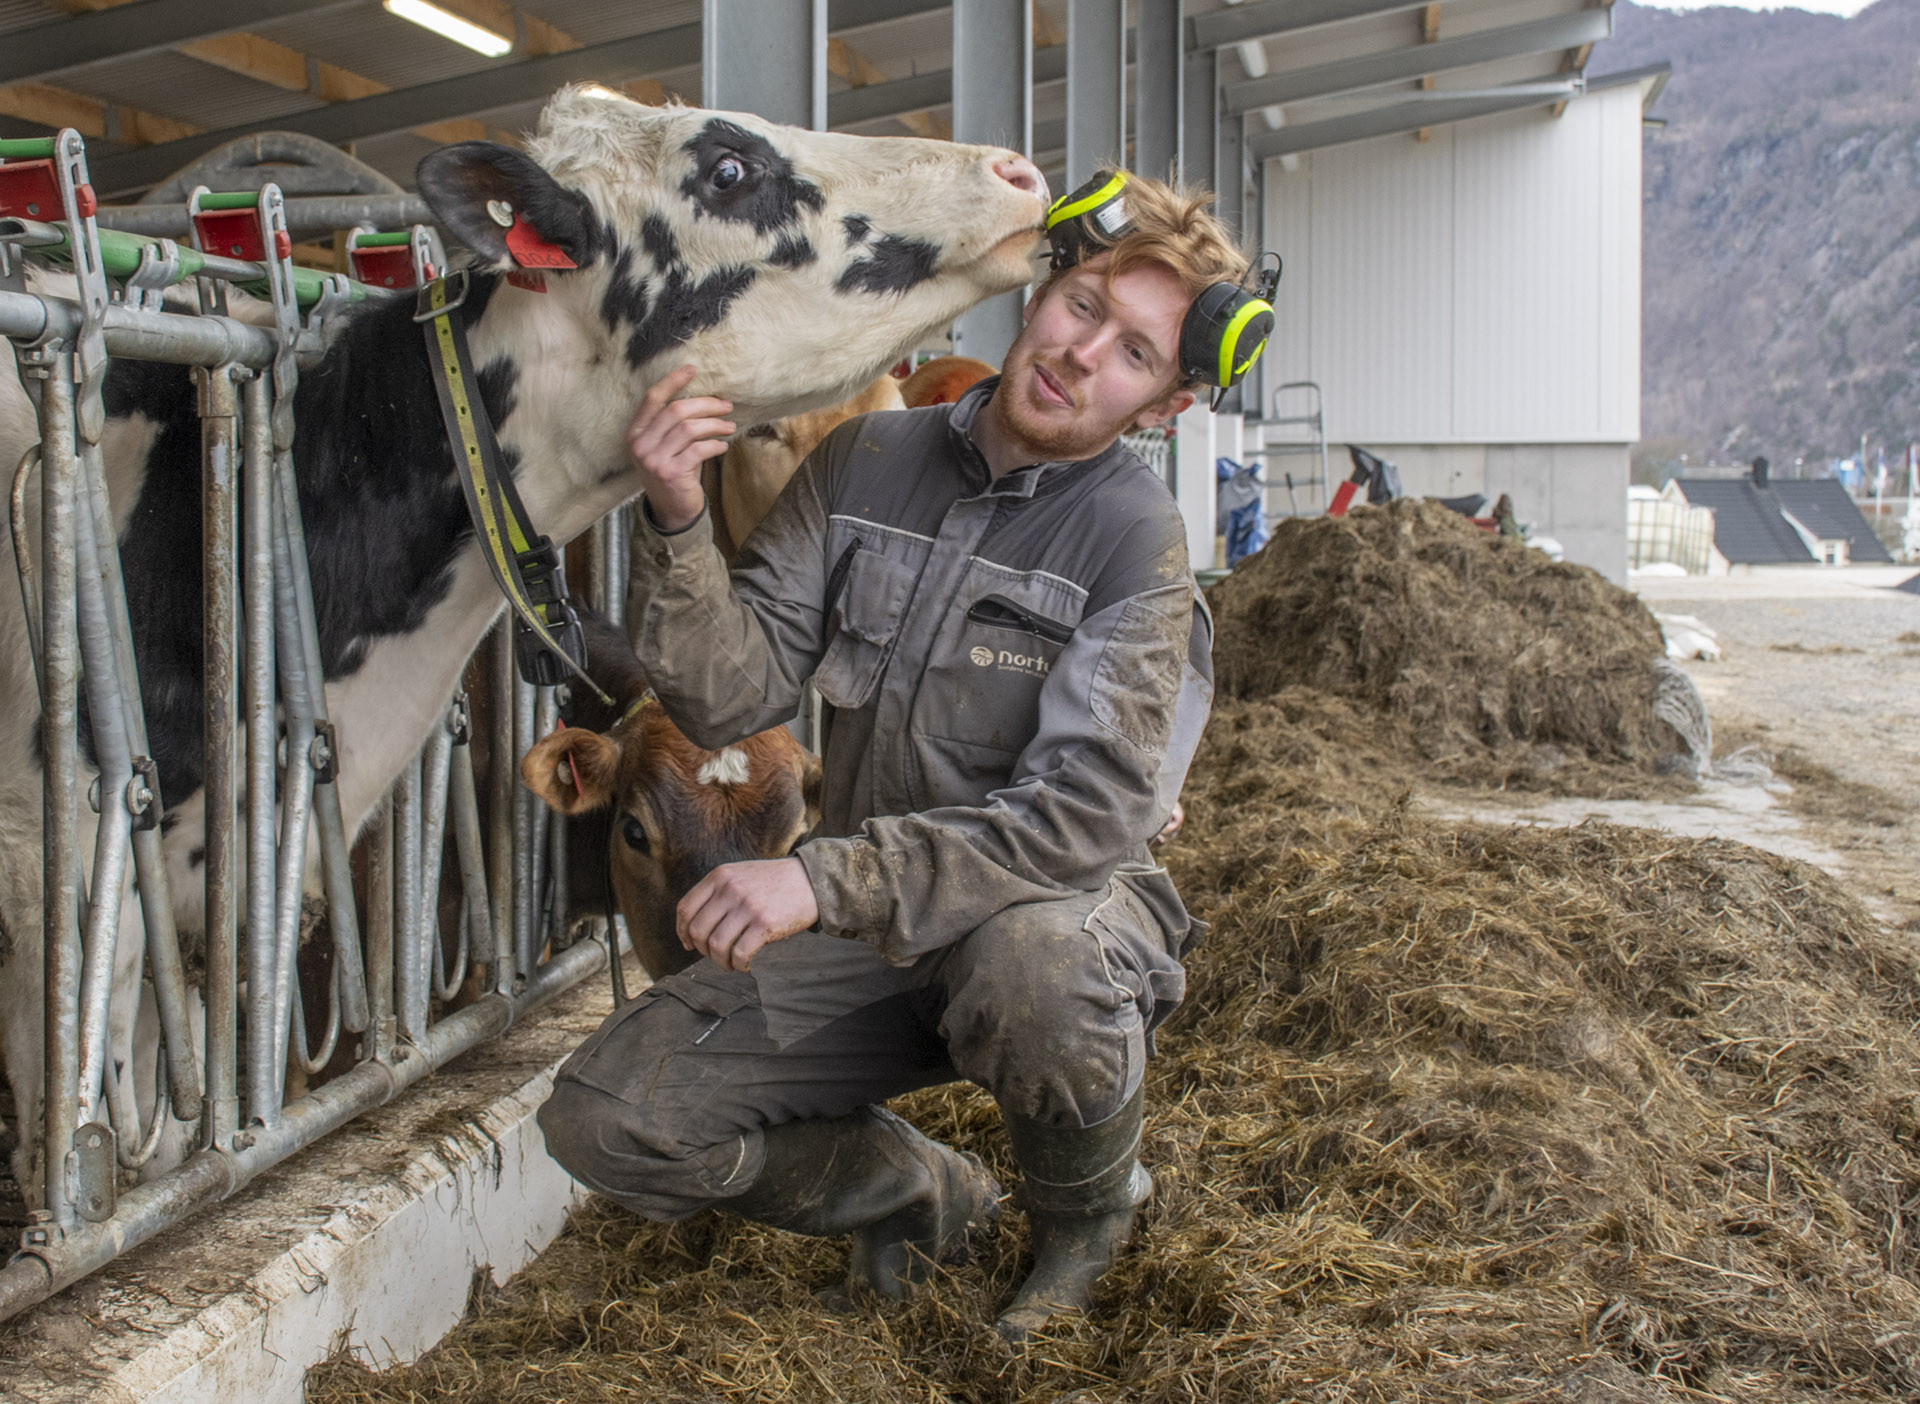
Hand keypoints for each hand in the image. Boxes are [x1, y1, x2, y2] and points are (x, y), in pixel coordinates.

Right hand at [626, 364, 734, 531]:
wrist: (672, 509)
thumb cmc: (672, 469)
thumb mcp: (663, 446)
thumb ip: (671, 424)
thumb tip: (705, 396)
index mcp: (635, 432)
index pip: (653, 398)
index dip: (673, 381)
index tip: (693, 370)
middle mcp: (641, 445)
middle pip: (677, 410)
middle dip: (707, 404)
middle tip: (727, 405)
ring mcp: (654, 460)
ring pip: (690, 428)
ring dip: (715, 424)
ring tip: (729, 426)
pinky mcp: (672, 473)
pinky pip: (700, 449)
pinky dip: (715, 445)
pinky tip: (723, 446)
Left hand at [677, 856, 819, 972]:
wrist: (811, 879)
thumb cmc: (775, 881)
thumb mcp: (740, 874)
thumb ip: (718, 892)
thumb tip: (693, 927)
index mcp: (720, 876)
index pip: (685, 908)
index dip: (682, 931)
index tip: (689, 944)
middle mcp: (730, 889)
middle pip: (698, 930)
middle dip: (703, 950)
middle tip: (715, 955)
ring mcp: (747, 906)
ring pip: (716, 945)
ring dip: (720, 961)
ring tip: (730, 963)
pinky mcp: (764, 923)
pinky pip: (740, 954)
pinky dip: (739, 965)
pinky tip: (745, 964)